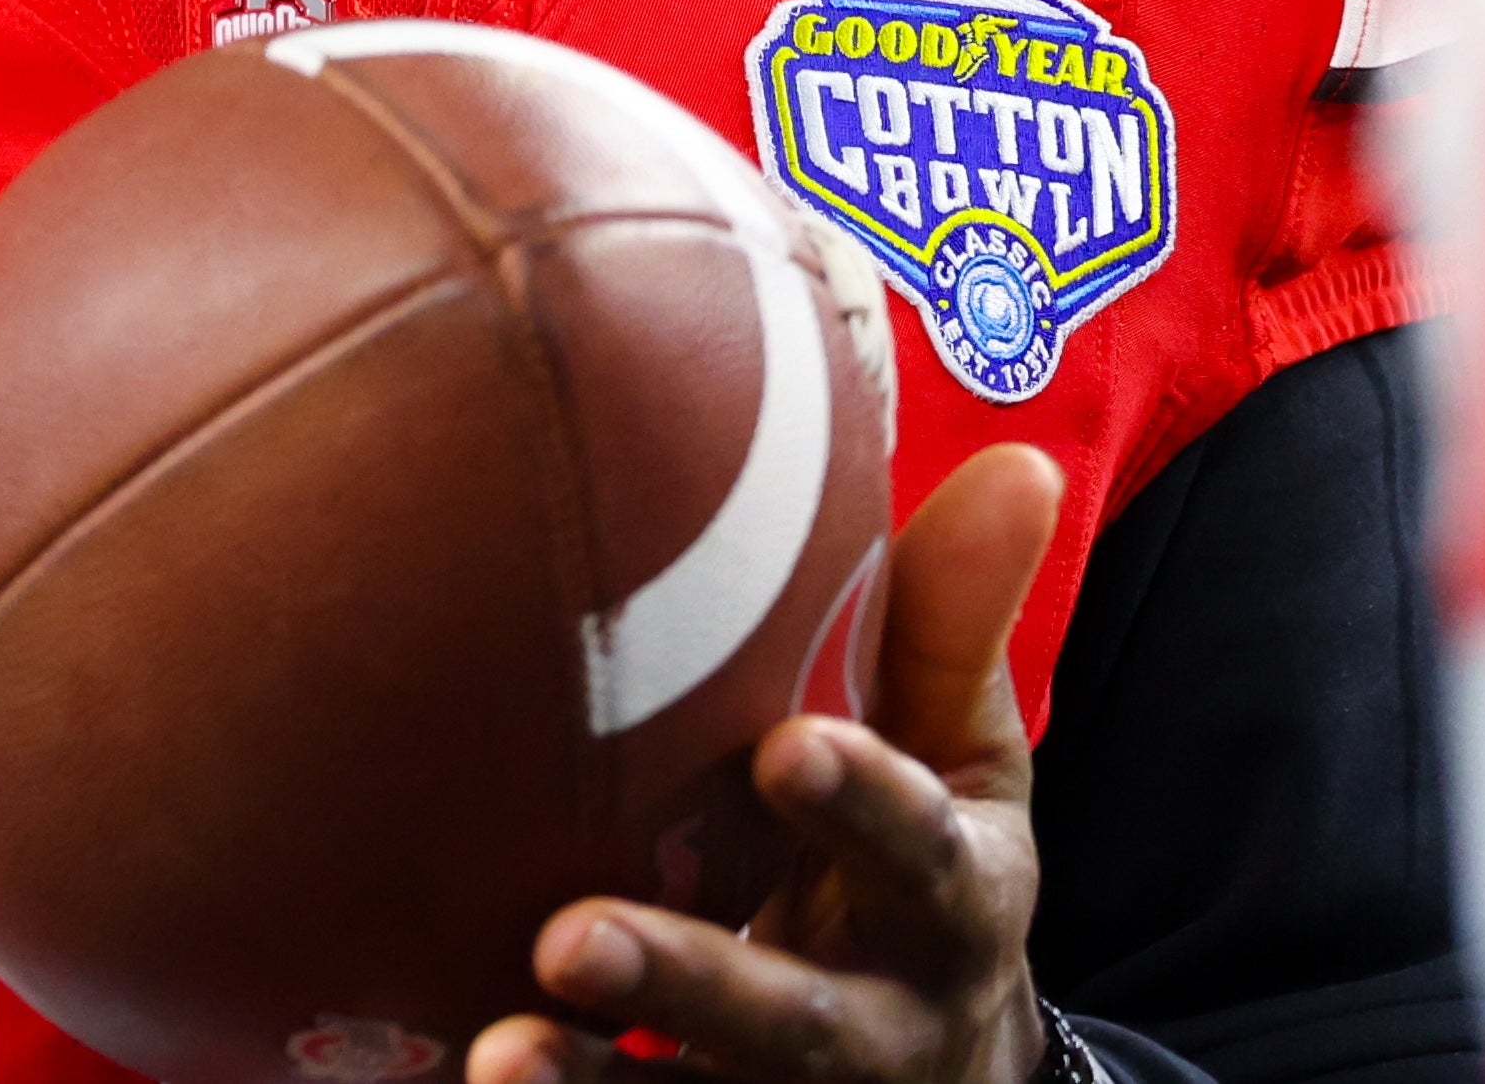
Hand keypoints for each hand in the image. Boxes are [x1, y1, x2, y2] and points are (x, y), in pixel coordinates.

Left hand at [466, 441, 1067, 1083]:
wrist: (944, 1073)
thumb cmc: (921, 859)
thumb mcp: (966, 753)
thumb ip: (959, 622)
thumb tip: (1018, 461)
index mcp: (953, 902)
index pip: (920, 854)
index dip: (863, 808)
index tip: (785, 749)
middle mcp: (879, 1020)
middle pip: (793, 1024)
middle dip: (692, 985)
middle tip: (573, 939)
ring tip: (499, 1054)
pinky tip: (466, 1082)